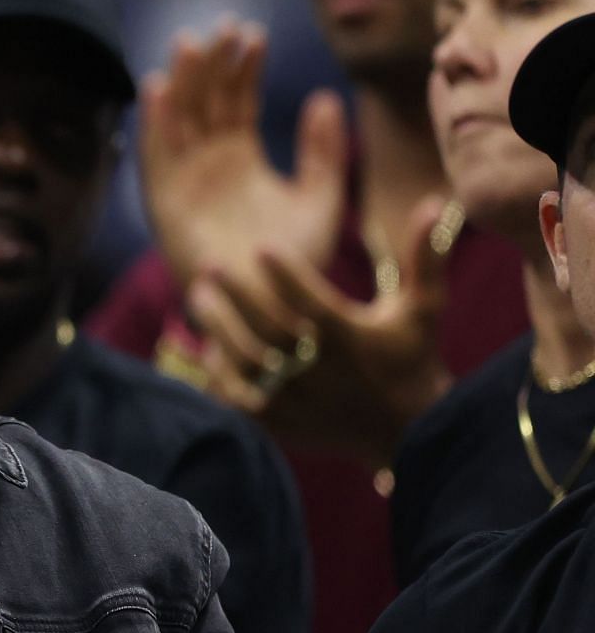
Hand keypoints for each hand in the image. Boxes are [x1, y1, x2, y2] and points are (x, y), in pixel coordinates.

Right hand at [139, 20, 348, 292]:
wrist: (270, 310)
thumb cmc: (296, 263)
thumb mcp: (322, 199)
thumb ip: (323, 152)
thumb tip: (324, 98)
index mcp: (241, 159)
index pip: (237, 100)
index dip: (243, 67)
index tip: (253, 33)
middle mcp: (207, 165)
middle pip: (204, 102)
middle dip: (210, 64)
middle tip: (221, 26)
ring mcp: (184, 183)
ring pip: (178, 121)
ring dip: (181, 83)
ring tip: (190, 43)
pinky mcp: (165, 206)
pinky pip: (155, 156)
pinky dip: (154, 122)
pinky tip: (158, 87)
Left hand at [187, 194, 452, 465]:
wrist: (405, 430)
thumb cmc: (412, 358)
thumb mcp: (423, 309)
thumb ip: (425, 258)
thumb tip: (432, 203)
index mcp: (352, 340)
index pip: (314, 304)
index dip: (287, 276)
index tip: (261, 247)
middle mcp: (321, 371)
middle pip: (270, 331)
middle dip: (238, 296)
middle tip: (210, 265)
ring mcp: (298, 400)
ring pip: (247, 364)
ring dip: (220, 329)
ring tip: (198, 297)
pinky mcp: (281, 423)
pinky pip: (238, 399)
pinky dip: (218, 375)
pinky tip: (205, 347)